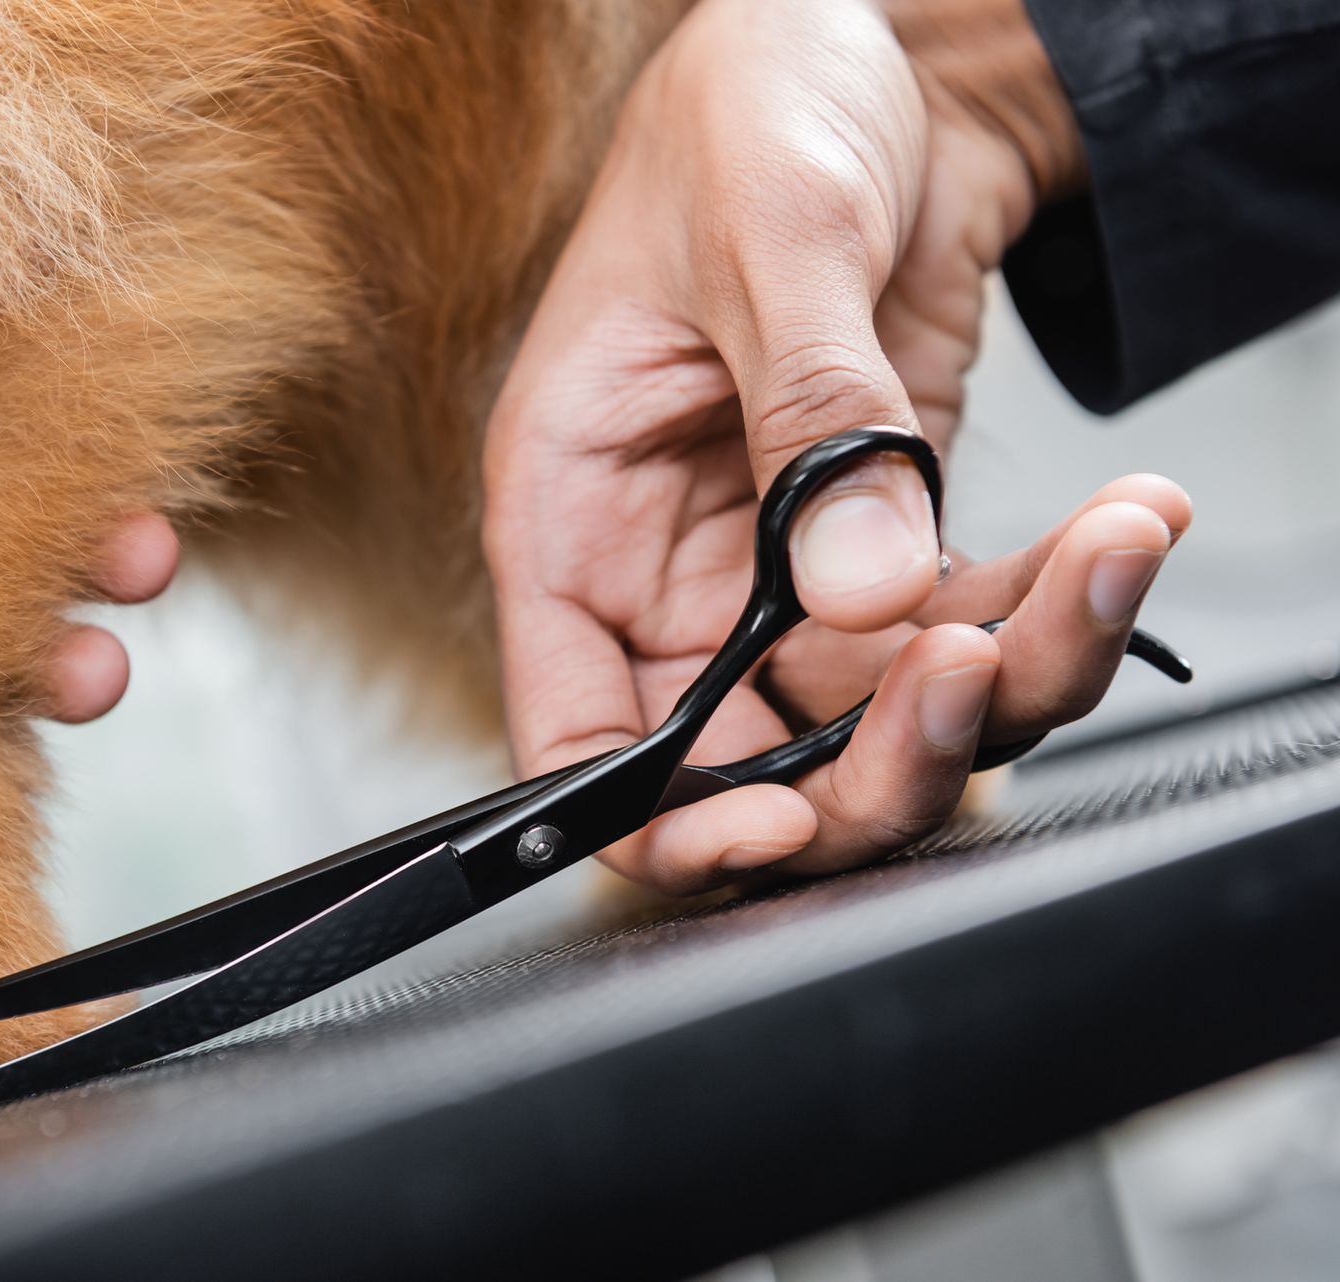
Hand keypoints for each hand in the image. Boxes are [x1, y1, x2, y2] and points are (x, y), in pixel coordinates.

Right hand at [484, 0, 1189, 890]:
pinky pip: (964, 625)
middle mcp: (666, 567)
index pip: (575, 726)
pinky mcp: (884, 537)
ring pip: (873, 715)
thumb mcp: (766, 237)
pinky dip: (1054, 601)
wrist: (873, 56)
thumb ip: (811, 416)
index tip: (772, 826)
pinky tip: (1119, 524)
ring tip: (1101, 553)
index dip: (656, 809)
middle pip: (742, 758)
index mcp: (572, 512)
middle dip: (868, 762)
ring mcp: (778, 565)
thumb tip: (865, 591)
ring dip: (1003, 673)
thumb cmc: (750, 112)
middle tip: (971, 677)